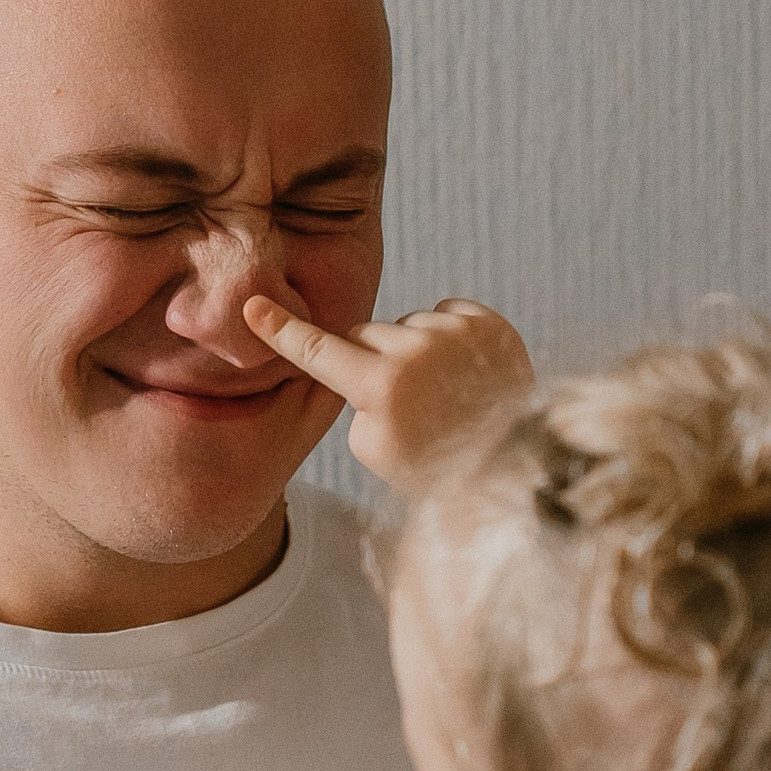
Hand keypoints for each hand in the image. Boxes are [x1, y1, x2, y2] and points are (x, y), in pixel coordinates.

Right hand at [244, 295, 533, 492]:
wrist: (516, 463)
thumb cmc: (436, 464)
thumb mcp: (374, 450)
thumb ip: (355, 399)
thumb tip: (367, 361)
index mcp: (382, 386)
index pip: (318, 351)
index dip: (282, 331)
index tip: (254, 306)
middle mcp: (417, 350)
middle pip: (362, 335)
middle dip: (367, 359)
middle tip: (398, 399)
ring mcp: (456, 332)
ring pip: (405, 324)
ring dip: (409, 349)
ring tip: (439, 391)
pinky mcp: (487, 323)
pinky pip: (444, 313)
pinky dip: (445, 337)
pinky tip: (460, 372)